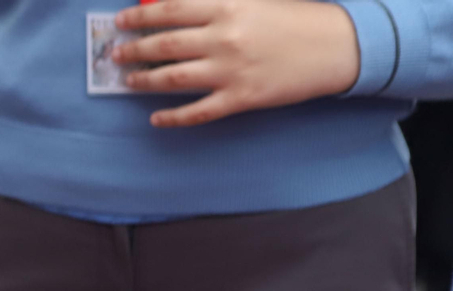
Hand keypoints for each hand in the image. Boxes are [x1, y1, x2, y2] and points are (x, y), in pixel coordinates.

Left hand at [111, 0, 360, 128]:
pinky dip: (172, 117)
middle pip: (164, 45)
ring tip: (128, 80)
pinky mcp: (240, 98)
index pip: (170, 9)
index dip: (140, 16)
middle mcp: (224, 38)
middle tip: (115, 53)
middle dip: (134, 49)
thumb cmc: (296, 17)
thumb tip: (177, 5)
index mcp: (228, 6)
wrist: (337, 46)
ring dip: (144, 80)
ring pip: (172, 78)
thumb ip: (216, 2)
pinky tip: (155, 118)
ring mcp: (230, 71)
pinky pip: (197, 112)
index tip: (120, 21)